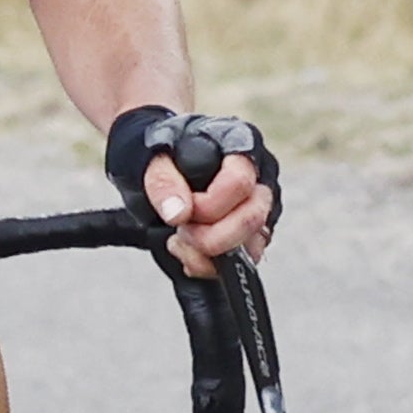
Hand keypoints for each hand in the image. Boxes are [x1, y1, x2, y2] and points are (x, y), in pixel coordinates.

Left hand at [106, 107, 280, 275]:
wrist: (163, 164)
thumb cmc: (165, 154)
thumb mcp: (154, 158)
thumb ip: (163, 182)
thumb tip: (178, 214)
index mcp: (240, 147)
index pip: (239, 183)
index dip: (207, 206)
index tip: (180, 210)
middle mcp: (258, 178)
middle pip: (252, 219)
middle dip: (210, 237)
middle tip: (179, 231)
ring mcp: (258, 209)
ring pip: (252, 247)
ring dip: (209, 256)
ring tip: (178, 242)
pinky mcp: (251, 235)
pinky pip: (243, 261)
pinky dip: (210, 265)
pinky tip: (187, 252)